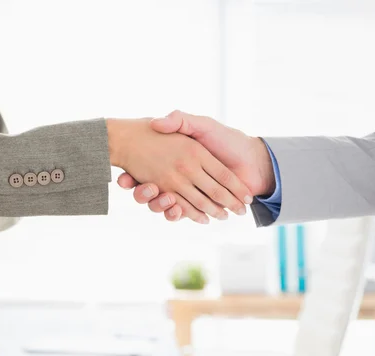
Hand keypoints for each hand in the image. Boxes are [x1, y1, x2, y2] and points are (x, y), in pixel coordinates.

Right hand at [117, 110, 274, 220]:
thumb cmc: (227, 140)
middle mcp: (177, 178)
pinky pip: (181, 214)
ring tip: (164, 198)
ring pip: (163, 205)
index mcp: (173, 160)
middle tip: (141, 189)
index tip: (122, 180)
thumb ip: (180, 121)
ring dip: (159, 205)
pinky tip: (177, 210)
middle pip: (149, 192)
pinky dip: (178, 214)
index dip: (130, 178)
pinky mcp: (198, 207)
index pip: (145, 171)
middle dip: (141, 194)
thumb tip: (157, 122)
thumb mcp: (201, 125)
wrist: (252, 161)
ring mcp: (187, 193)